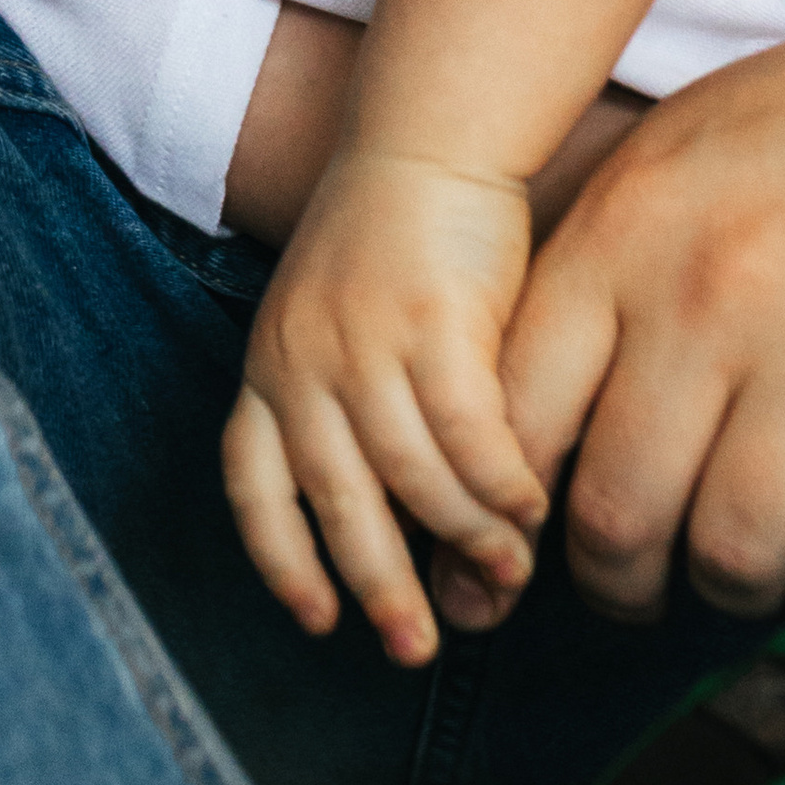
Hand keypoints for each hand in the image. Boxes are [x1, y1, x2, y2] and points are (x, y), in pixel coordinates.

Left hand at [221, 150, 546, 666]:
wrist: (430, 137)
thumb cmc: (401, 241)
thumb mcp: (345, 328)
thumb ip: (363, 416)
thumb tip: (416, 530)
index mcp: (270, 369)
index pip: (254, 487)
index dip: (283, 562)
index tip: (320, 621)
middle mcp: (302, 362)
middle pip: (336, 502)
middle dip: (378, 587)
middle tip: (418, 646)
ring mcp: (362, 342)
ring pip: (411, 477)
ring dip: (463, 538)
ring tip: (506, 573)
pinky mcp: (431, 320)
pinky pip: (467, 432)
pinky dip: (500, 481)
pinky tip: (530, 506)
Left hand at [434, 0, 784, 632]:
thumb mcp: (666, 166)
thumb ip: (586, 291)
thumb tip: (502, 442)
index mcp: (628, 235)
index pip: (513, 423)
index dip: (504, 514)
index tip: (527, 546)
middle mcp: (716, 295)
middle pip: (617, 517)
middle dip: (620, 577)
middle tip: (646, 573)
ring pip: (733, 558)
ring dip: (733, 586)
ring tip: (749, 554)